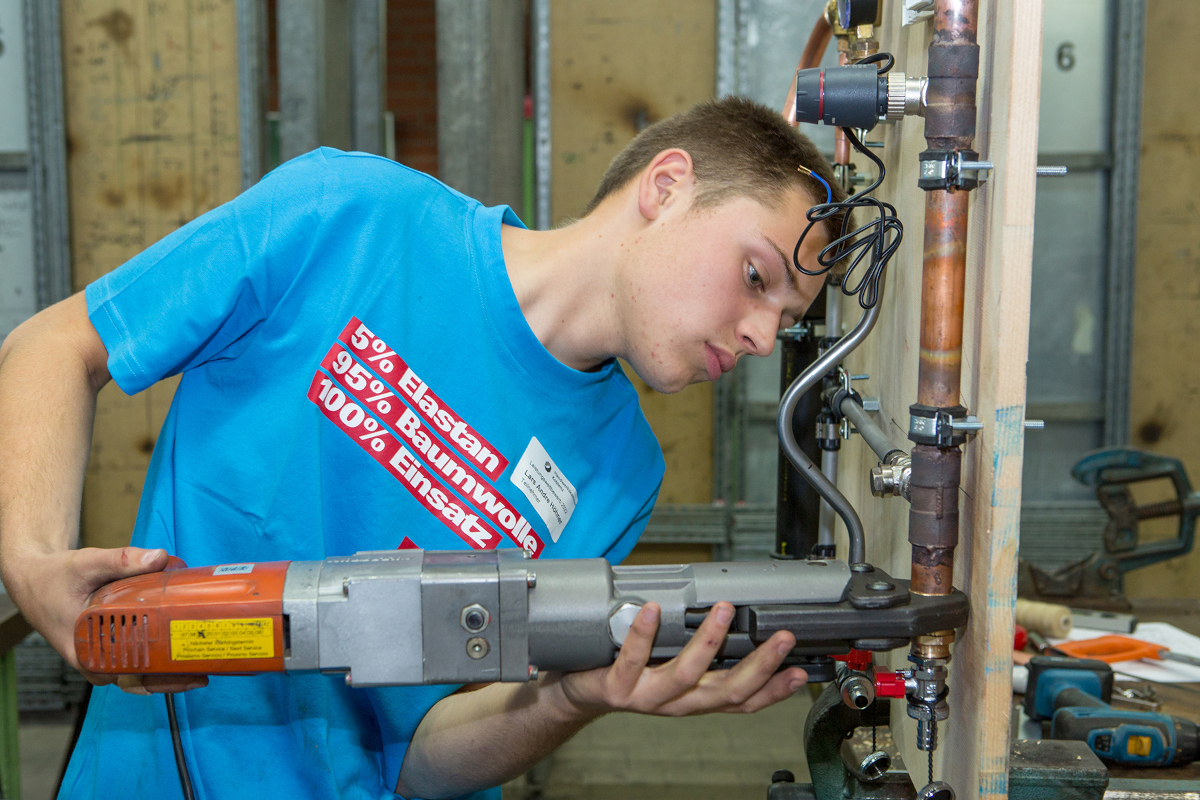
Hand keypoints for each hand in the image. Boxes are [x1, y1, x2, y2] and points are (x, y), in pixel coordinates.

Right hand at [3, 545, 207, 693]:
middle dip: (171, 678)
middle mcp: (92, 660)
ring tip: (200, 662)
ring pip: (137, 670)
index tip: (189, 672)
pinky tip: (180, 645)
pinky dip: (156, 652)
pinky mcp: (106, 645)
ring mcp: (99, 654)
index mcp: (84, 652)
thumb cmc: (54, 576)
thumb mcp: (86, 564)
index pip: (128, 677)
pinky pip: (134, 656)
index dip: (161, 678)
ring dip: (166, 668)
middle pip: (138, 679)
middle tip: (205, 671)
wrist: (33, 578)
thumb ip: (122, 560)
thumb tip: (159, 557)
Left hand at [559, 602, 806, 716]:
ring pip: (685, 676)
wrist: (578, 692)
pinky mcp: (617, 686)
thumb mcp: (673, 670)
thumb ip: (702, 653)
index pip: (744, 700)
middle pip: (726, 692)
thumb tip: (734, 621)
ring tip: (723, 611)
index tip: (800, 669)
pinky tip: (653, 610)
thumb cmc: (628, 673)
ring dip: (708, 642)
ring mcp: (646, 696)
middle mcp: (676, 703)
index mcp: (694, 698)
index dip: (775, 689)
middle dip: (759, 665)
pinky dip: (644, 634)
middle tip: (781, 637)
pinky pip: (633, 659)